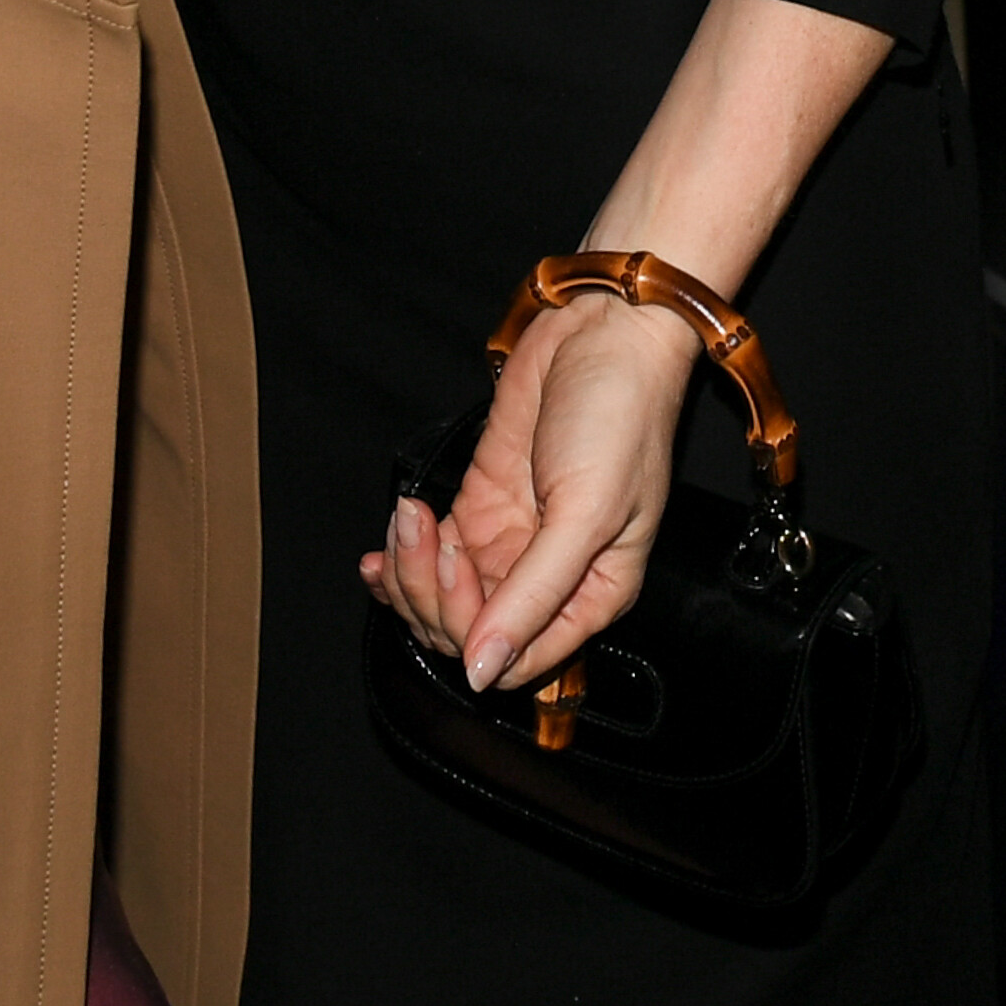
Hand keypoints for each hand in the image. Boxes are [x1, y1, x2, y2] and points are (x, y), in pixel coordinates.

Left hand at [358, 293, 698, 694]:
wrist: (601, 334)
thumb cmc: (619, 420)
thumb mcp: (586, 515)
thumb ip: (533, 598)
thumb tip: (485, 672)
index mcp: (591, 597)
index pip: (517, 662)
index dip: (476, 631)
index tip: (461, 568)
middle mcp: (548, 579)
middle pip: (469, 631)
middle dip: (434, 594)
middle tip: (432, 536)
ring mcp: (510, 542)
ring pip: (442, 596)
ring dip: (410, 570)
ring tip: (410, 517)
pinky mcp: (480, 503)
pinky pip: (431, 552)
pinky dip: (400, 553)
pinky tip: (386, 541)